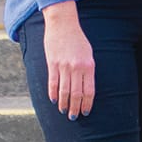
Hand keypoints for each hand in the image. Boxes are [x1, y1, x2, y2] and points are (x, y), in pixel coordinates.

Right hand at [41, 2, 94, 117]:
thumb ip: (87, 70)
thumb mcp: (88, 54)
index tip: (85, 112)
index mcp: (89, 66)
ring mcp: (64, 66)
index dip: (87, 103)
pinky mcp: (52, 64)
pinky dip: (53, 94)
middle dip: (76, 108)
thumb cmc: (77, 39)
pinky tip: (54, 101)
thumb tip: (86, 87)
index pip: (89, 90)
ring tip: (64, 112)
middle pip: (77, 94)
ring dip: (65, 104)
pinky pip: (53, 83)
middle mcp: (77, 68)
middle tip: (74, 117)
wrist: (63, 24)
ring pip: (65, 91)